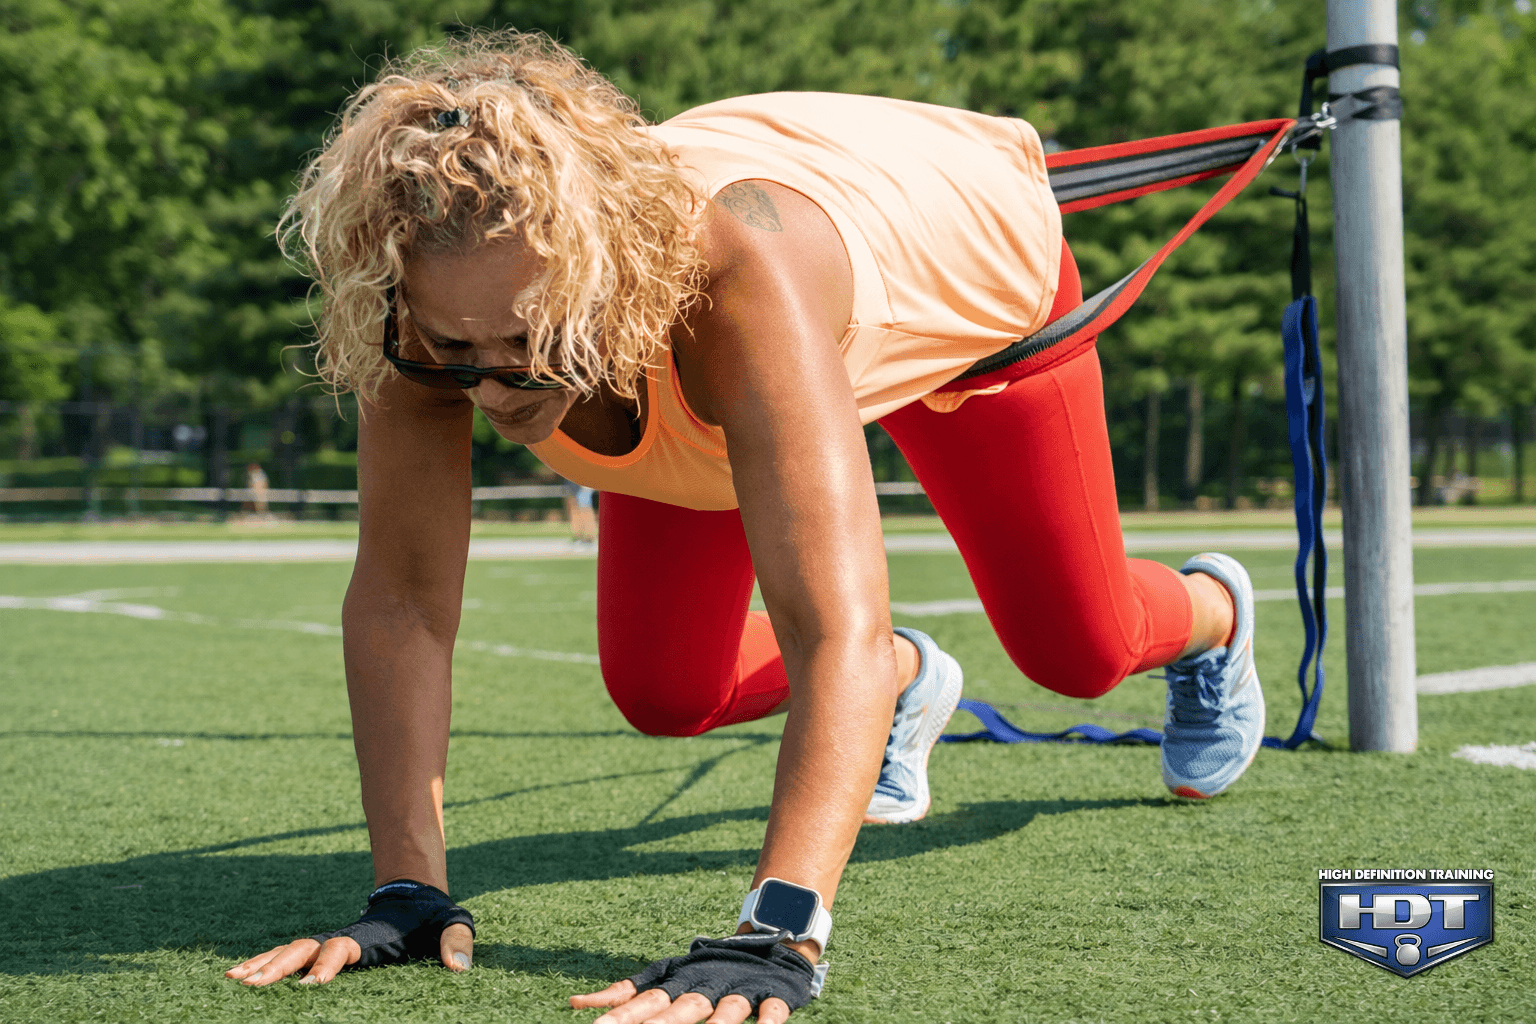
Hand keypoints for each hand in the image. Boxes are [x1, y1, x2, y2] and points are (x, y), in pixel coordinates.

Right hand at [224, 880, 474, 985]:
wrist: (415, 896)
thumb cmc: (433, 918)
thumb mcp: (453, 925)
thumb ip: (458, 942)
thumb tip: (459, 967)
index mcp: (371, 937)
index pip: (344, 948)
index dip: (328, 963)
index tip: (310, 984)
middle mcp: (343, 937)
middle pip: (304, 948)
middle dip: (278, 966)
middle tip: (249, 984)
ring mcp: (330, 941)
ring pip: (289, 950)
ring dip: (262, 963)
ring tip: (232, 979)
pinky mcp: (324, 947)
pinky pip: (289, 954)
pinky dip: (263, 962)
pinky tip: (239, 976)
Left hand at [569, 933, 817, 1023]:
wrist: (771, 941)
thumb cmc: (706, 969)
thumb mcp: (665, 976)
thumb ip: (624, 993)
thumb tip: (572, 1002)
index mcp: (678, 982)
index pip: (644, 1003)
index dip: (620, 1017)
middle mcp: (705, 984)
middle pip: (681, 1009)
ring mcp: (740, 988)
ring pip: (727, 1010)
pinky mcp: (774, 995)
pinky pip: (772, 1011)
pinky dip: (768, 1021)